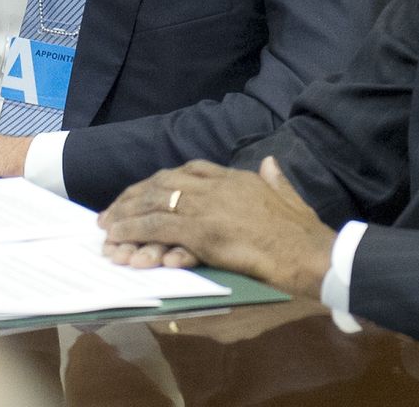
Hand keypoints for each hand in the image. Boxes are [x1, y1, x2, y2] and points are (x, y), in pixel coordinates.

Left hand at [98, 157, 333, 298]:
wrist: (311, 254)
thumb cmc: (304, 233)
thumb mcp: (290, 197)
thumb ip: (276, 179)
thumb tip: (271, 164)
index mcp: (238, 178)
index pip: (190, 170)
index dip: (162, 181)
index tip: (145, 191)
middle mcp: (219, 187)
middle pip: (165, 183)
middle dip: (135, 196)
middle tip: (113, 210)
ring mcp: (210, 208)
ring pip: (156, 203)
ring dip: (127, 213)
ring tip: (106, 225)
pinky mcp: (204, 232)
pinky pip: (159, 227)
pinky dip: (134, 230)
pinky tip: (118, 237)